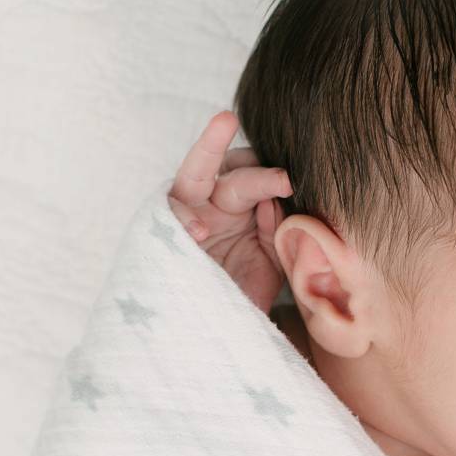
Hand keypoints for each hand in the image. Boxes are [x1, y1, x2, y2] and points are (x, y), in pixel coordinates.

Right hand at [167, 111, 291, 313]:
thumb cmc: (249, 293)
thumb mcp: (273, 261)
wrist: (221, 336)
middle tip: (229, 119)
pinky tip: (197, 230)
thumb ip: (276, 229)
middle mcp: (216, 205)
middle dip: (224, 142)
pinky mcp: (167, 239)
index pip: (254, 174)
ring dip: (204, 149)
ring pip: (193, 174)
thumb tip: (272, 202)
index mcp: (245, 206)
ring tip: (219, 128)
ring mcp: (190, 217)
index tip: (288, 184)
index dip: (269, 177)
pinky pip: (169, 216)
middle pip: (225, 165)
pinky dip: (182, 218)